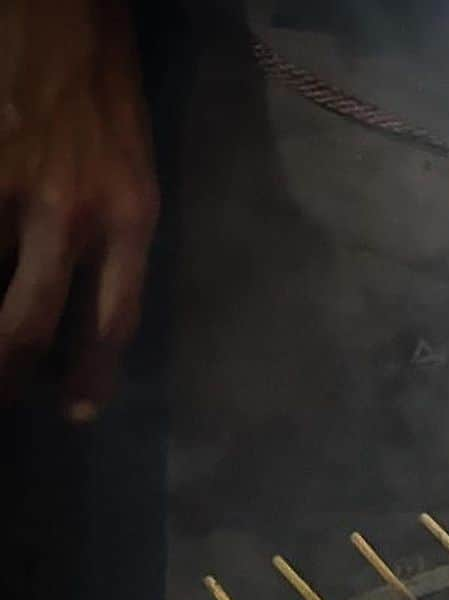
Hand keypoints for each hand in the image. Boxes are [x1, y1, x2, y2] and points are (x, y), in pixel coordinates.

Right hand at [0, 0, 158, 420]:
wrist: (62, 10)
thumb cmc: (104, 93)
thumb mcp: (137, 173)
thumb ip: (117, 242)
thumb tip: (85, 310)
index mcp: (130, 219)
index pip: (113, 322)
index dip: (90, 376)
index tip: (75, 411)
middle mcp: (71, 213)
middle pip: (29, 325)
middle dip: (9, 376)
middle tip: (6, 398)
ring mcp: (10, 189)